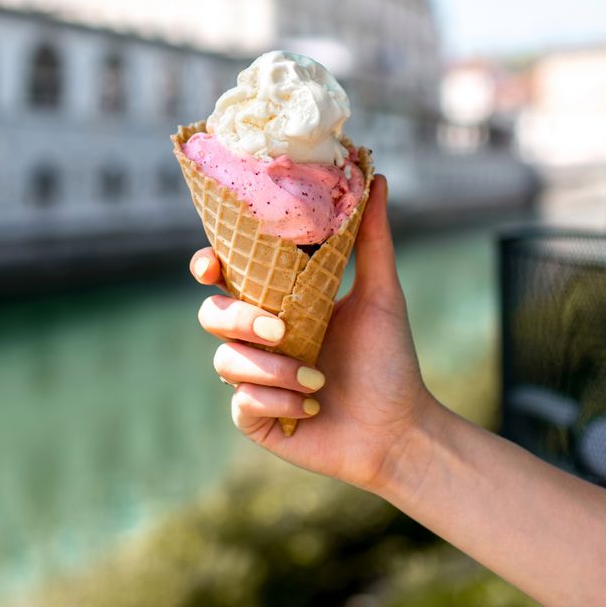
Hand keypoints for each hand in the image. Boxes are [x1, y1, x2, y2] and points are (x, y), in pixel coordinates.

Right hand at [190, 175, 434, 491]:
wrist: (399, 429)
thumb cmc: (389, 361)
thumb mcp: (381, 295)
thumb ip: (372, 239)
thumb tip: (375, 177)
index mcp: (277, 303)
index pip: (225, 277)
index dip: (206, 266)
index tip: (212, 265)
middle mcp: (257, 339)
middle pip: (211, 314)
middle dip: (238, 319)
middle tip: (280, 328)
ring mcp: (252, 380)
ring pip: (224, 361)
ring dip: (271, 368)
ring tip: (316, 377)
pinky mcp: (254, 419)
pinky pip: (241, 404)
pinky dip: (278, 400)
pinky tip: (311, 405)